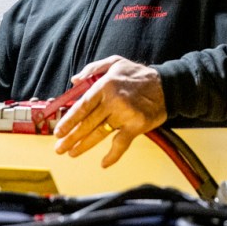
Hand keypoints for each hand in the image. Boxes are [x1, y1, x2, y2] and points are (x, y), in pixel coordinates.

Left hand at [53, 56, 167, 167]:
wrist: (167, 85)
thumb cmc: (140, 75)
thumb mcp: (115, 62)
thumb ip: (93, 69)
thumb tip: (75, 80)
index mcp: (106, 85)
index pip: (81, 106)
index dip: (68, 121)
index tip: (59, 131)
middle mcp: (113, 100)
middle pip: (87, 123)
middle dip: (71, 137)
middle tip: (60, 147)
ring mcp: (125, 114)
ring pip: (99, 134)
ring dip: (83, 146)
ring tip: (72, 153)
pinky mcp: (136, 125)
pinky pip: (121, 143)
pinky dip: (112, 156)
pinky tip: (104, 163)